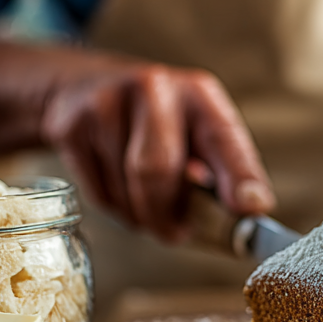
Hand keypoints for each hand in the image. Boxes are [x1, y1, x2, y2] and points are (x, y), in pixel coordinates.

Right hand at [41, 63, 273, 240]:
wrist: (79, 87)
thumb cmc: (154, 123)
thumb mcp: (195, 131)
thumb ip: (225, 171)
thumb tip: (252, 212)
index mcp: (198, 93)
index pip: (224, 137)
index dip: (240, 175)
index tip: (251, 208)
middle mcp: (154, 89)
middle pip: (158, 170)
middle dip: (167, 215)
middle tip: (176, 234)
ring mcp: (107, 104)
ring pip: (127, 189)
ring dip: (141, 215)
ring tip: (147, 204)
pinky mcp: (71, 126)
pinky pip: (99, 193)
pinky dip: (115, 208)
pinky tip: (120, 189)